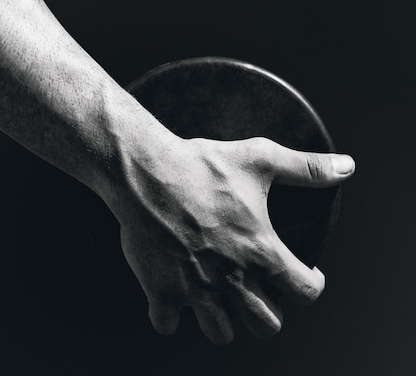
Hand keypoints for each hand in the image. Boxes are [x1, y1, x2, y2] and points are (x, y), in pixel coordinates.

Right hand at [105, 136, 354, 343]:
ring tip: (218, 298)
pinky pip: (167, 326)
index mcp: (261, 252)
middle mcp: (232, 279)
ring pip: (220, 334)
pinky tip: (174, 296)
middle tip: (258, 290)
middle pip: (266, 325)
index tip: (304, 275)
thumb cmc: (201, 165)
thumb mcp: (259, 159)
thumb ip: (305, 168)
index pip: (305, 292)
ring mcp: (195, 290)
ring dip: (223, 320)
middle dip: (267, 311)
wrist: (146, 173)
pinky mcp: (161, 290)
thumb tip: (347, 167)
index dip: (311, 284)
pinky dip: (171, 317)